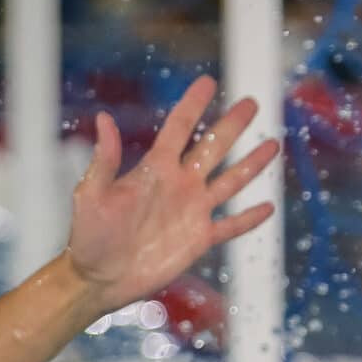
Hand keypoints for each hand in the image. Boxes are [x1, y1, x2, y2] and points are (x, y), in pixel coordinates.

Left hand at [65, 77, 280, 314]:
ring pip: (230, 182)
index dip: (193, 104)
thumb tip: (103, 118)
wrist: (98, 278)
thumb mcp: (91, 195)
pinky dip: (249, 218)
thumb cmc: (88, 236)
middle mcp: (178, 184)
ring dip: (251, 164)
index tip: (208, 82)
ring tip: (272, 144)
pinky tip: (267, 207)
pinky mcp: (198, 239)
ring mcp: (192, 211)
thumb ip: (104, 159)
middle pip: (213, 147)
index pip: (179, 128)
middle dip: (232, 125)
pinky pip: (230, 226)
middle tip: (251, 102)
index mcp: (154, 169)